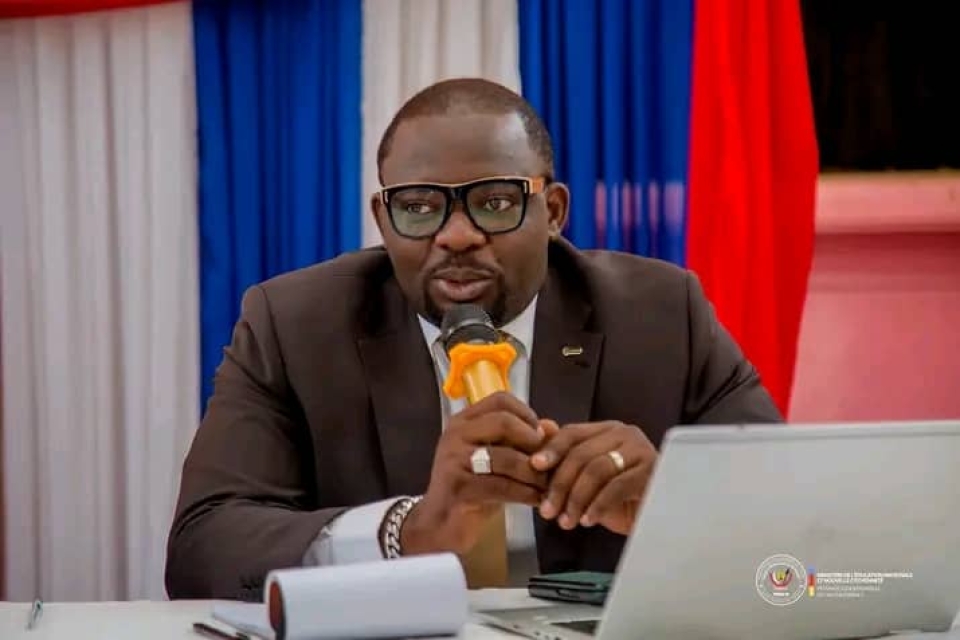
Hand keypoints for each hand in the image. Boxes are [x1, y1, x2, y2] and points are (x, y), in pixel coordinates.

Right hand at [400, 392, 549, 554]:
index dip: (527, 414)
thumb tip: (552, 426)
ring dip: (534, 473)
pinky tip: (539, 501)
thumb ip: (522, 441)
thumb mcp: (498, 459)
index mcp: (464, 421)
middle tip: (547, 461)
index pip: (500, 400)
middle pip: (504, 422)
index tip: (540, 435)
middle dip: (532, 441)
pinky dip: (526, 494)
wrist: (440, 523)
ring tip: (549, 485)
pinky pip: (502, 487)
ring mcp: (454, 460)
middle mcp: (456, 434)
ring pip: (506, 457)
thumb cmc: (473, 487)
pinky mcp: (459, 487)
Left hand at [531, 421, 656, 535]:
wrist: (657, 520)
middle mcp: (625, 434)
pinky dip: (598, 505)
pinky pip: (617, 487)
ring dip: (576, 499)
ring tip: (566, 521)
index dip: (551, 449)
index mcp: (606, 430)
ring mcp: (641, 451)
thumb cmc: (621, 500)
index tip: (534, 467)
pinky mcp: (652, 472)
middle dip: (560, 484)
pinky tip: (588, 520)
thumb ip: (564, 457)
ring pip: (597, 470)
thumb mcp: (585, 481)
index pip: (572, 433)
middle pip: (581, 453)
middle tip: (548, 510)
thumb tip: (541, 427)